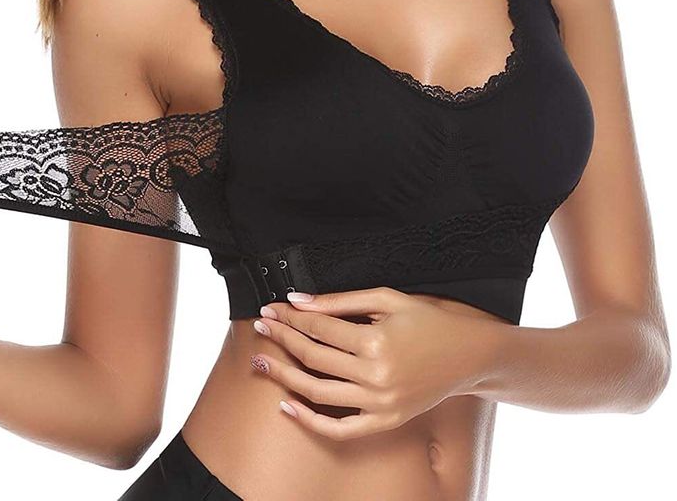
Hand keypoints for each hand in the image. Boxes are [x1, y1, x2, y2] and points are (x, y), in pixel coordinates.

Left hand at [249, 286, 495, 439]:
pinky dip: (310, 421)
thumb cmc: (427, 320)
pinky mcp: (386, 422)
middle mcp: (375, 375)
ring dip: (284, 377)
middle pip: (313, 357)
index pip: (318, 328)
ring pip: (318, 393)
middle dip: (281, 340)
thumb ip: (340, 300)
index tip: (270, 309)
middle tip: (260, 327)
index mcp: (375, 340)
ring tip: (260, 363)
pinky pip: (341, 429)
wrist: (468, 355)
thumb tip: (298, 300)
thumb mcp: (387, 299)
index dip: (290, 318)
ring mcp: (380, 404)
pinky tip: (287, 406)